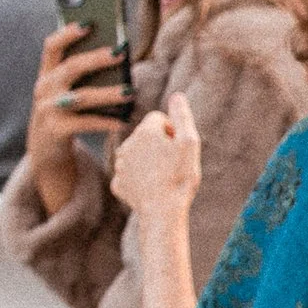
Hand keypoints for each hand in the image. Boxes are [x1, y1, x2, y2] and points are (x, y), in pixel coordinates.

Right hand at [26, 25, 131, 209]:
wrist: (45, 152)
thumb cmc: (65, 114)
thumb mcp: (64, 92)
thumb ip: (82, 74)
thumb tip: (117, 55)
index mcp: (47, 74)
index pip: (52, 46)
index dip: (69, 33)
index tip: (90, 22)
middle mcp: (44, 89)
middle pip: (70, 68)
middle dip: (96, 58)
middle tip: (120, 51)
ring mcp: (48, 110)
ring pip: (81, 97)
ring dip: (108, 93)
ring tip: (130, 92)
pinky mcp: (56, 130)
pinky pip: (85, 123)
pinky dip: (106, 122)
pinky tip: (124, 120)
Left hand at [112, 89, 201, 223]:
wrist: (162, 211)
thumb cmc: (179, 176)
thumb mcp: (189, 142)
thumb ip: (182, 116)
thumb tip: (177, 95)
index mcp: (144, 132)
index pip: (158, 119)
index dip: (172, 130)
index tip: (178, 147)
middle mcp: (126, 145)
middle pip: (146, 136)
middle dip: (159, 145)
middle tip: (172, 164)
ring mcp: (119, 166)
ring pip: (137, 155)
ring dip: (148, 161)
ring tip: (163, 177)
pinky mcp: (118, 183)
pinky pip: (131, 175)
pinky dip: (140, 179)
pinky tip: (151, 188)